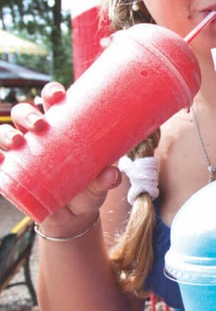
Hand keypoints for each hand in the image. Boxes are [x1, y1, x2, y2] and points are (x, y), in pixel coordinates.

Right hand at [0, 81, 121, 237]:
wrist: (74, 218)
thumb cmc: (89, 190)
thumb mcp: (99, 185)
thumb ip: (106, 180)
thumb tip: (111, 174)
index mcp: (64, 127)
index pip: (53, 102)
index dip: (51, 93)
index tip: (58, 95)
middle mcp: (40, 136)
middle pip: (25, 113)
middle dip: (27, 113)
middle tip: (40, 124)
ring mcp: (24, 153)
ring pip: (7, 133)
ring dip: (7, 133)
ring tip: (18, 142)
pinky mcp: (12, 172)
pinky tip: (0, 159)